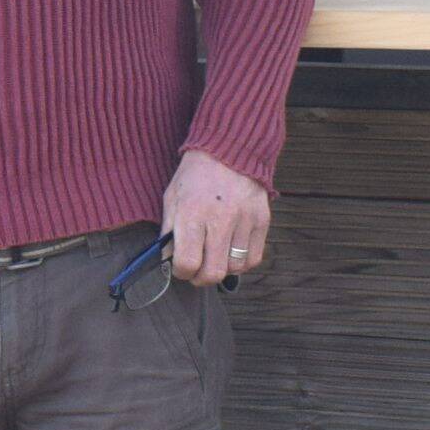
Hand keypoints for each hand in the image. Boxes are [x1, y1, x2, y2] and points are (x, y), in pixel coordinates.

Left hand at [161, 150, 270, 287]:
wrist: (228, 150)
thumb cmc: (194, 177)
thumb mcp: (171, 199)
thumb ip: (169, 232)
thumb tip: (168, 261)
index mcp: (192, 214)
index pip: (187, 263)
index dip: (181, 272)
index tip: (180, 267)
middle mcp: (220, 220)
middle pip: (213, 273)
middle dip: (201, 279)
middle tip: (197, 271)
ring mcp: (244, 221)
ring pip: (234, 268)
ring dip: (222, 269)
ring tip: (214, 257)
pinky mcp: (262, 220)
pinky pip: (254, 258)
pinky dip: (242, 262)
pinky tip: (231, 252)